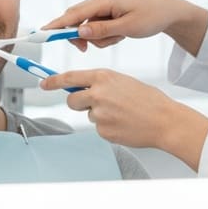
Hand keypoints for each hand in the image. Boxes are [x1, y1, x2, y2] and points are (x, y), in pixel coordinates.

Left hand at [40, 69, 207, 170]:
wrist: (165, 120)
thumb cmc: (148, 99)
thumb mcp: (123, 81)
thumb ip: (102, 83)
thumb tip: (84, 88)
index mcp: (103, 77)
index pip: (69, 77)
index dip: (52, 81)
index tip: (42, 84)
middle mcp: (97, 94)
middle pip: (72, 100)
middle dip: (79, 103)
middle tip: (96, 104)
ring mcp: (99, 114)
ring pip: (88, 115)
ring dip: (99, 115)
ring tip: (121, 114)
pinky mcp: (103, 131)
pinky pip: (98, 128)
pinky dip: (108, 127)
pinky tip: (124, 124)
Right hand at [43, 0, 207, 54]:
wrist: (168, 11)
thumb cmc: (151, 17)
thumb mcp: (128, 28)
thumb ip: (102, 30)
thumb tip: (79, 32)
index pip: (73, 14)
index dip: (56, 25)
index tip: (40, 34)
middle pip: (77, 20)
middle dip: (84, 36)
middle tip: (93, 47)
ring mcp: (103, 3)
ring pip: (88, 26)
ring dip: (99, 37)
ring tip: (120, 37)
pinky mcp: (107, 8)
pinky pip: (96, 25)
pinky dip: (105, 34)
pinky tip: (120, 33)